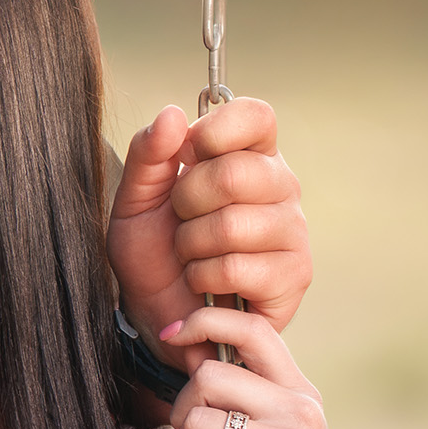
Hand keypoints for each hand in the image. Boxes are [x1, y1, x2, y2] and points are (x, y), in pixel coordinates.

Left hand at [107, 98, 309, 370]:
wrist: (155, 314)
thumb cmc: (152, 253)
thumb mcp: (134, 200)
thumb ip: (148, 154)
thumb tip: (172, 114)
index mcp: (249, 156)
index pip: (256, 116)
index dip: (215, 132)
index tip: (186, 156)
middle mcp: (280, 186)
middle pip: (236, 172)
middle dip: (187, 201)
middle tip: (181, 220)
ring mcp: (292, 231)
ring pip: (233, 224)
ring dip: (192, 245)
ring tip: (191, 255)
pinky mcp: (293, 275)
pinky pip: (237, 267)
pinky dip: (204, 278)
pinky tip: (206, 284)